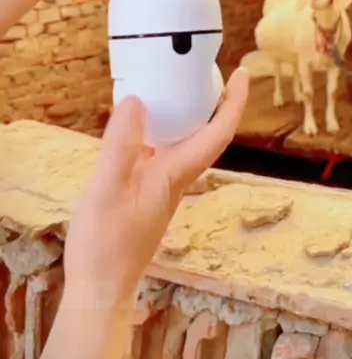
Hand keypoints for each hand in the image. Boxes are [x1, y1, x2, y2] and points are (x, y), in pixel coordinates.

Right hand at [63, 68, 248, 309]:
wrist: (101, 290)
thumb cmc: (105, 247)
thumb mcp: (106, 190)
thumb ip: (120, 146)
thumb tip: (135, 101)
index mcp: (175, 175)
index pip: (218, 133)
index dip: (233, 102)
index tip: (242, 74)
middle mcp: (176, 178)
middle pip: (206, 133)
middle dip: (213, 99)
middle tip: (206, 68)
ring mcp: (162, 186)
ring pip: (184, 141)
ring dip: (187, 113)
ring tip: (174, 85)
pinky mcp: (146, 192)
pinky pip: (161, 151)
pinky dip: (158, 129)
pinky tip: (137, 124)